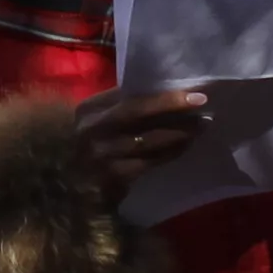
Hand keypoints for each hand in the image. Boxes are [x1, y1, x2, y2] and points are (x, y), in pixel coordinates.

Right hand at [72, 85, 208, 198]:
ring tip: (200, 127)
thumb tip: (166, 91)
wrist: (69, 180)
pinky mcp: (110, 178)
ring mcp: (100, 156)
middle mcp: (91, 130)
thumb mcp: (98, 119)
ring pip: (146, 141)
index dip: (163, 95)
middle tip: (202, 107)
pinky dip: (169, 154)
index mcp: (89, 109)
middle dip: (170, 108)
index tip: (194, 93)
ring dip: (178, 134)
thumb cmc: (91, 141)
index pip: (129, 96)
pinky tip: (184, 147)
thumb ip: (122, 105)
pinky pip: (148, 163)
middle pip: (135, 113)